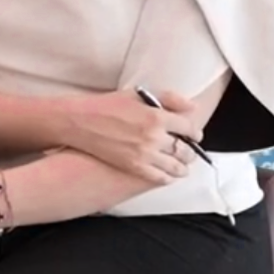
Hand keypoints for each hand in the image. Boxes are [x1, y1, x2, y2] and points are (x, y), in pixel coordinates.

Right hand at [61, 89, 199, 184]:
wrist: (79, 122)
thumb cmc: (107, 105)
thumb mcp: (138, 95)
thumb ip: (168, 98)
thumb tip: (192, 106)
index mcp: (157, 116)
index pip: (189, 128)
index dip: (194, 132)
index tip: (193, 134)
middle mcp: (154, 137)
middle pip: (185, 149)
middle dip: (190, 151)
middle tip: (189, 151)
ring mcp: (145, 154)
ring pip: (176, 166)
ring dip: (182, 166)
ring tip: (181, 165)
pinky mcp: (134, 167)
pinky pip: (160, 177)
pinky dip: (168, 177)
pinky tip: (168, 175)